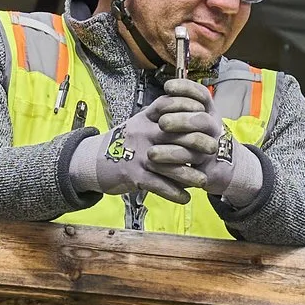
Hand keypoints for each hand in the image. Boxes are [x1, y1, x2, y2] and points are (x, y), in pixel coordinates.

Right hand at [66, 111, 192, 202]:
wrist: (91, 161)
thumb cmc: (122, 144)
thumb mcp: (138, 126)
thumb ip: (159, 120)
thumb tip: (188, 115)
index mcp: (144, 120)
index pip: (167, 106)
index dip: (187, 106)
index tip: (204, 112)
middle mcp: (142, 133)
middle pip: (174, 133)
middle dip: (196, 141)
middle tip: (213, 149)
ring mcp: (138, 154)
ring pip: (170, 164)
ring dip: (189, 174)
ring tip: (203, 181)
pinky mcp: (133, 174)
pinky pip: (158, 185)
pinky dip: (173, 193)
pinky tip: (185, 198)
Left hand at [155, 77, 260, 204]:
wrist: (220, 165)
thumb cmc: (196, 135)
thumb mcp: (192, 118)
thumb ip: (178, 108)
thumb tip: (161, 95)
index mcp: (208, 112)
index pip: (201, 95)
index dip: (185, 89)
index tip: (167, 87)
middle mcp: (212, 127)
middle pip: (201, 120)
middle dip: (181, 120)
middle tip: (162, 123)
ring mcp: (210, 148)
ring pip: (196, 146)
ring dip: (172, 150)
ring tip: (151, 153)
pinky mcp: (206, 168)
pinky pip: (190, 171)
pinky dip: (172, 168)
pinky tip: (156, 166)